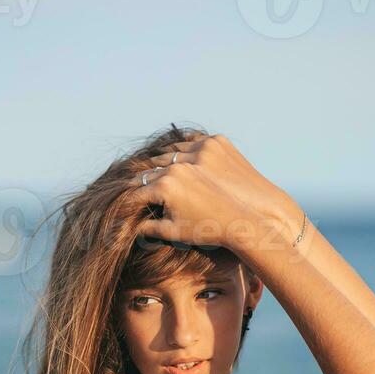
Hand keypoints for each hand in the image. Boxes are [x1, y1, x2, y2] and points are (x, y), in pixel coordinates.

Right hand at [123, 133, 299, 251]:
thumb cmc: (208, 230)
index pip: (140, 191)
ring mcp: (198, 150)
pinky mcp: (216, 143)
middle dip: (146, 181)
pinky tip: (180, 156)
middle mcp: (178, 164)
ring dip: (164, 161)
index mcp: (165, 185)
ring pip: (172, 151)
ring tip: (158, 171)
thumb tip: (133, 228)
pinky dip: (185, 148)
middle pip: (153, 169)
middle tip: (140, 188)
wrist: (245, 220)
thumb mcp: (175, 231)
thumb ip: (151, 228)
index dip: (133, 200)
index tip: (129, 205)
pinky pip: (193, 141)